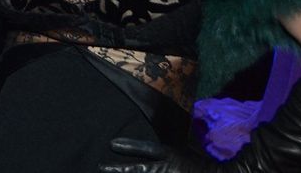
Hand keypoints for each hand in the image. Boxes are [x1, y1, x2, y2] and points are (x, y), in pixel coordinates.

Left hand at [98, 138, 220, 171]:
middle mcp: (168, 170)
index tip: (111, 144)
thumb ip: (166, 146)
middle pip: (139, 170)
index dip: (130, 146)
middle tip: (101, 167)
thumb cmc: (199, 164)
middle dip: (119, 170)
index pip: (148, 149)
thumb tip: (152, 131)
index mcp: (172, 156)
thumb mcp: (184, 149)